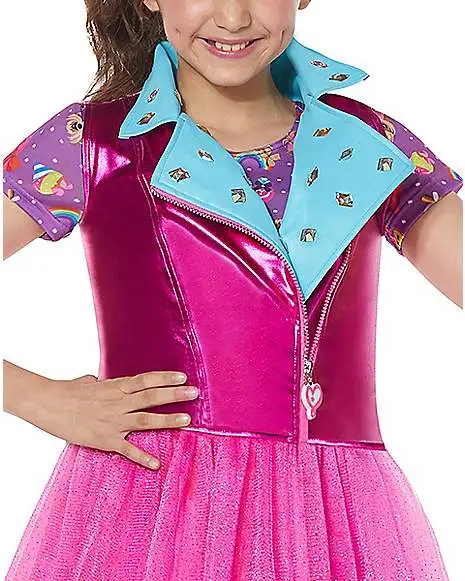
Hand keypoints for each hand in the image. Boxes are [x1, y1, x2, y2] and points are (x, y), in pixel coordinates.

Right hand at [32, 371, 197, 469]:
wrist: (47, 404)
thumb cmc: (67, 392)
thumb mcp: (87, 382)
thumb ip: (99, 382)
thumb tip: (97, 380)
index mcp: (115, 387)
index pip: (146, 380)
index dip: (165, 378)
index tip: (183, 377)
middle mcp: (118, 402)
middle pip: (151, 397)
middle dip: (175, 395)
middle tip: (195, 392)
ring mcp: (112, 421)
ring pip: (146, 420)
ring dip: (167, 420)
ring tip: (187, 419)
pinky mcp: (104, 440)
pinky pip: (126, 450)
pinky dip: (142, 457)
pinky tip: (156, 463)